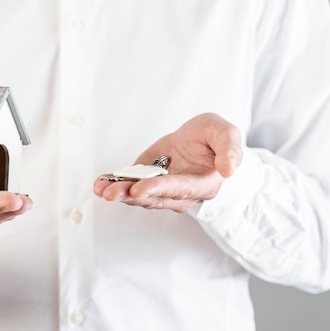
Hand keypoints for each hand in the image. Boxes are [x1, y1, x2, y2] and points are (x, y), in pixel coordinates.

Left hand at [93, 113, 242, 212]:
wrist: (200, 139)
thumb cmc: (215, 137)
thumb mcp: (225, 133)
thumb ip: (229, 149)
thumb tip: (229, 169)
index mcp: (203, 184)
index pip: (178, 189)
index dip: (158, 188)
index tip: (138, 188)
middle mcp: (180, 194)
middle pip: (153, 198)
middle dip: (130, 195)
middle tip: (110, 193)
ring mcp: (161, 191)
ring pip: (138, 197)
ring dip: (118, 193)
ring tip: (101, 187)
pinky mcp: (146, 182)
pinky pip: (129, 187)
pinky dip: (114, 184)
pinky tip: (100, 182)